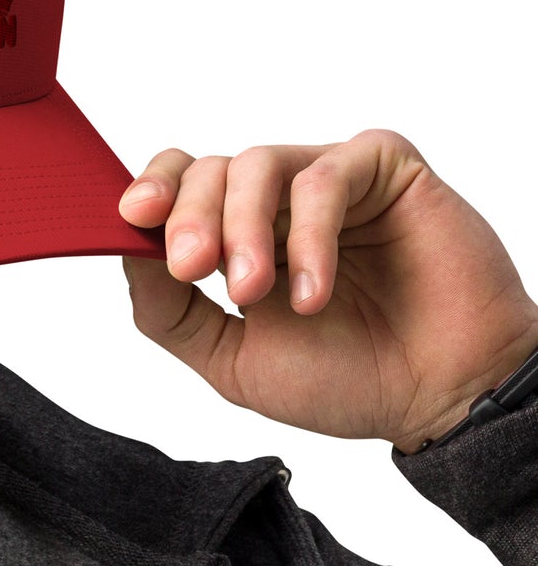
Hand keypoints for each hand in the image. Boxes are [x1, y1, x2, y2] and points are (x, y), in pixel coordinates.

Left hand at [117, 129, 537, 453]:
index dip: (153, 189)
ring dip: (243, 228)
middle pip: (210, 169)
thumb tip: (125, 251)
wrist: (439, 402)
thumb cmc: (346, 379)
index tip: (131, 217)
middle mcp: (280, 200)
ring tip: (255, 293)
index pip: (181, 183)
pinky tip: (312, 292)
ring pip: (258, 164)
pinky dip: (308, 234)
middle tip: (194, 271)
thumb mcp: (229, 357)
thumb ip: (169, 310)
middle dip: (190, 218)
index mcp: (239, 234)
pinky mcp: (387, 170)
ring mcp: (333, 180)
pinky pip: (327, 176)